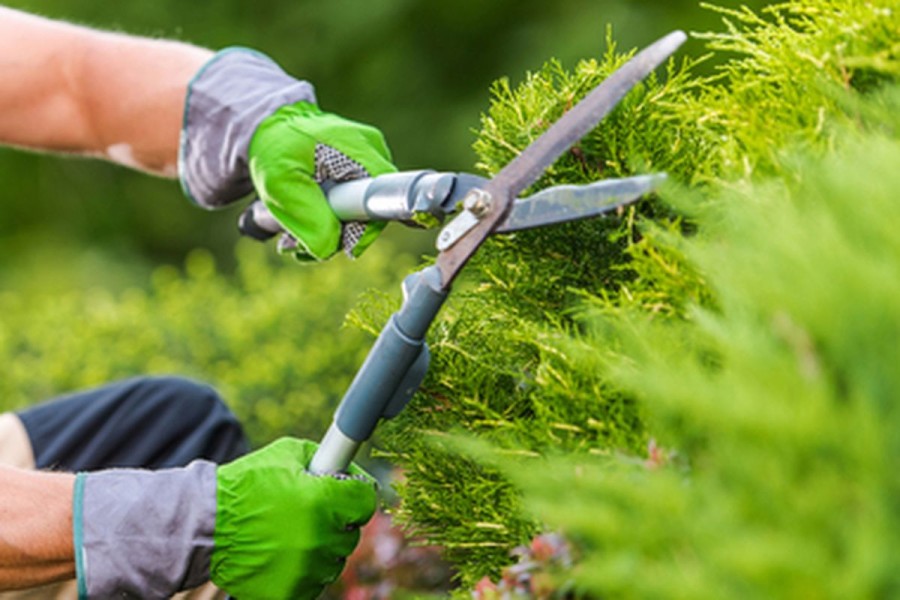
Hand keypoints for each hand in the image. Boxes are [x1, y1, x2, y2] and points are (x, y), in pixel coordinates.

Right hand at [74, 438, 376, 598]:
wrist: (206, 525)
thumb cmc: (246, 485)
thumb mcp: (286, 454)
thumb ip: (323, 458)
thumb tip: (347, 466)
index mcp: (324, 501)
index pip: (366, 501)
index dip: (356, 495)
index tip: (346, 495)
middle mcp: (320, 537)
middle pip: (351, 533)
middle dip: (336, 522)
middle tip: (312, 514)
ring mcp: (306, 569)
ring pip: (334, 561)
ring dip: (321, 549)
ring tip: (294, 535)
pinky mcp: (290, 592)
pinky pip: (313, 584)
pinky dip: (304, 571)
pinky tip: (285, 555)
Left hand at [179, 49, 396, 260]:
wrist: (266, 127)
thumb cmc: (273, 147)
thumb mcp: (281, 184)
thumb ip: (309, 218)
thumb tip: (328, 249)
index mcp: (361, 151)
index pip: (382, 202)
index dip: (363, 231)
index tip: (336, 246)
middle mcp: (371, 156)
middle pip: (369, 214)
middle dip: (334, 237)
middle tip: (295, 245)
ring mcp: (364, 165)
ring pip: (357, 216)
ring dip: (323, 234)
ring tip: (288, 238)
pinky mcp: (353, 175)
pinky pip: (348, 209)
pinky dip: (323, 222)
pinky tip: (299, 226)